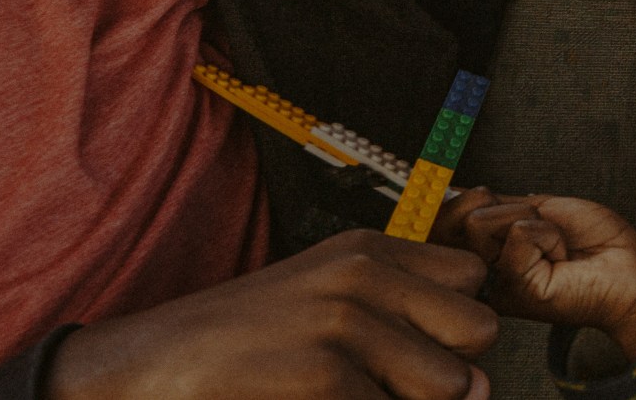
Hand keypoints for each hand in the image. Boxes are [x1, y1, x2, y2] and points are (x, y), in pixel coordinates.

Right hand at [45, 229, 495, 399]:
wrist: (152, 367)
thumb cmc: (247, 344)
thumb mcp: (327, 306)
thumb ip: (405, 329)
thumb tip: (483, 387)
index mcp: (368, 250)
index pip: (472, 280)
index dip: (456, 327)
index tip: (422, 350)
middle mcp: (363, 274)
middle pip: (476, 330)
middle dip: (449, 371)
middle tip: (390, 386)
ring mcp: (342, 320)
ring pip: (448, 382)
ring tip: (351, 397)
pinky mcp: (321, 372)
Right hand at [432, 188, 635, 360]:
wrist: (628, 265)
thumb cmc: (590, 239)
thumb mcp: (533, 208)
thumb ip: (491, 205)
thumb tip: (449, 189)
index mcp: (483, 254)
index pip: (442, 222)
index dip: (453, 200)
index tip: (479, 195)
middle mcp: (482, 274)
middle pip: (459, 215)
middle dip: (505, 206)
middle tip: (537, 223)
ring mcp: (495, 284)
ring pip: (482, 222)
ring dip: (531, 219)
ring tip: (553, 242)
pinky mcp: (515, 290)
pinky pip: (519, 234)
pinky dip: (547, 232)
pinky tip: (561, 254)